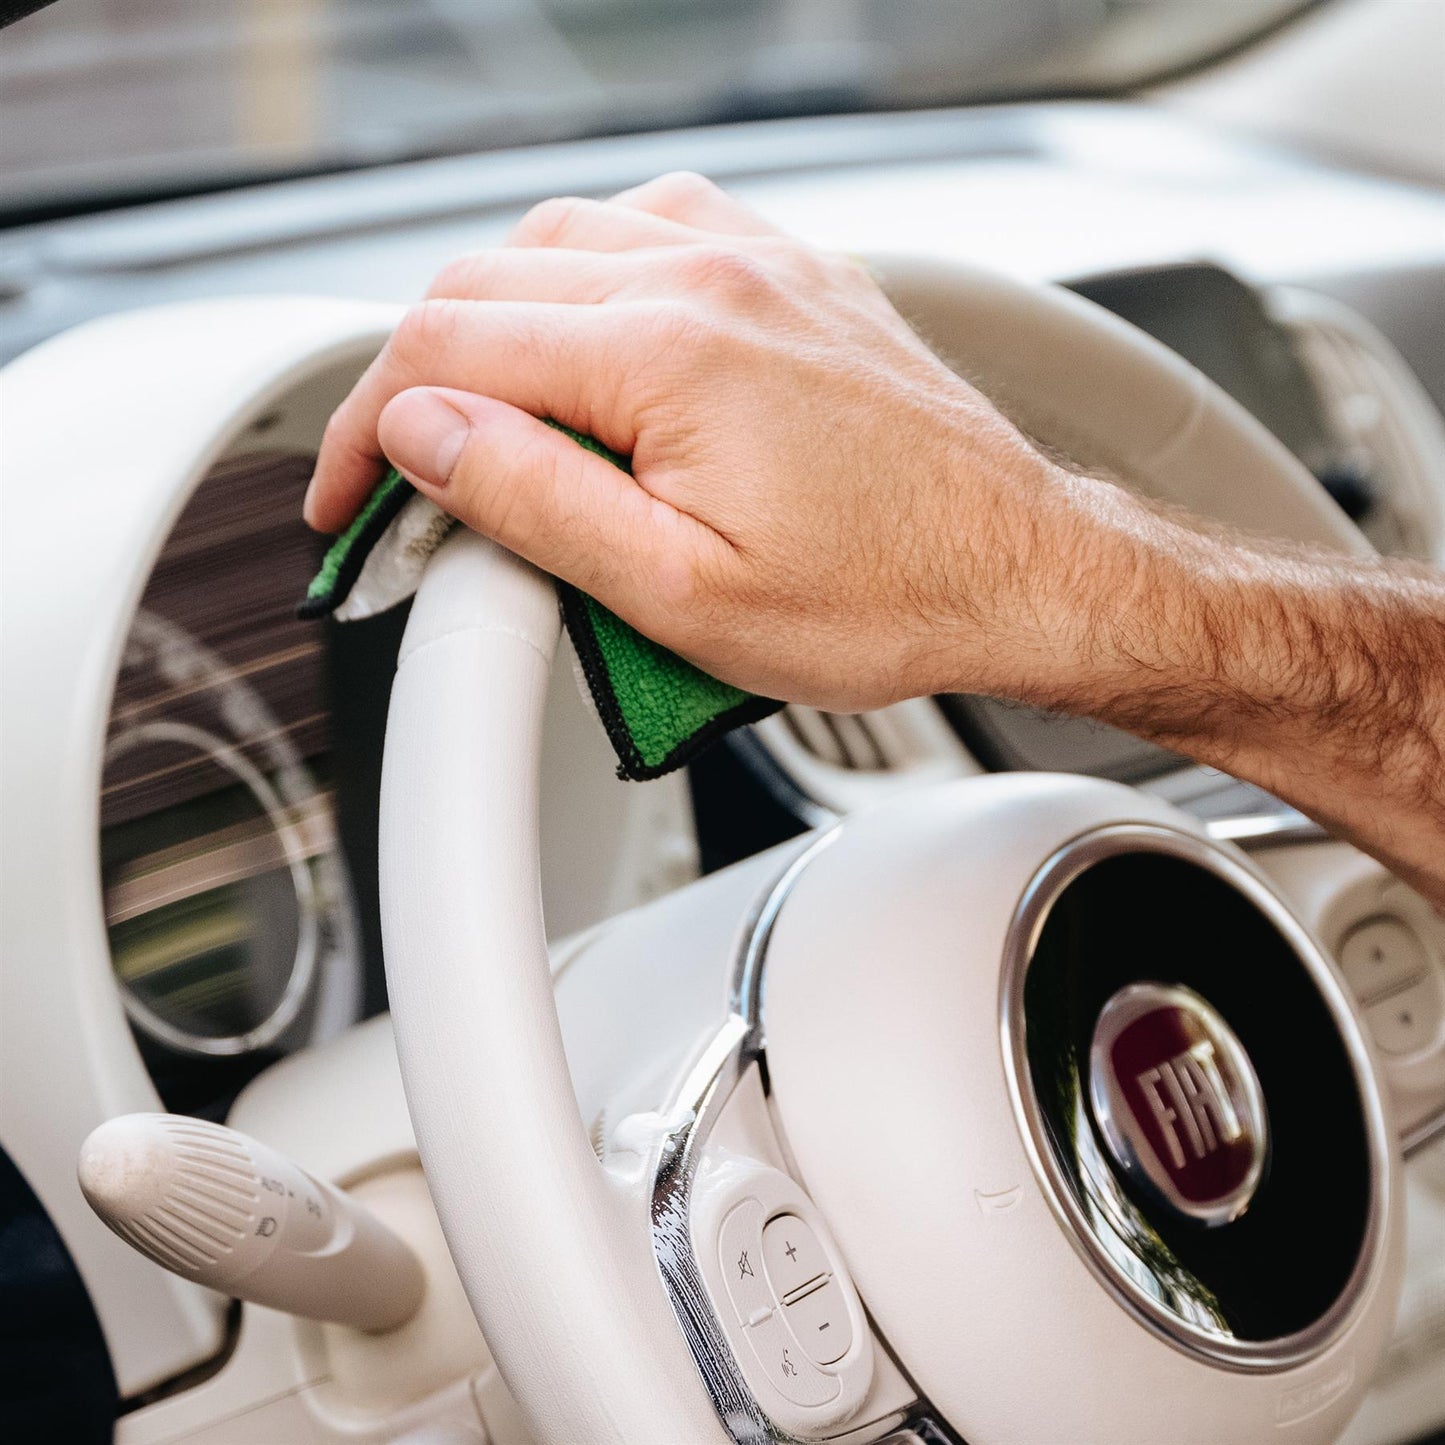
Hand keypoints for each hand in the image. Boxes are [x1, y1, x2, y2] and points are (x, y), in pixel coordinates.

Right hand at [305, 172, 1107, 711]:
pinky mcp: (795, 276)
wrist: (1022, 571)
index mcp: (667, 349)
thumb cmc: (885, 596)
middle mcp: (709, 273)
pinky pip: (653, 231)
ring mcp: (759, 261)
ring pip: (561, 241)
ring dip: (496, 322)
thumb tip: (424, 432)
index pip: (443, 348)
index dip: (365, 427)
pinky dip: (588, 281)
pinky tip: (593, 345)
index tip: (348, 497)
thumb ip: (534, 500)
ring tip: (488, 420)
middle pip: (486, 282)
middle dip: (417, 380)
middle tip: (407, 475)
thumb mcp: (680, 593)